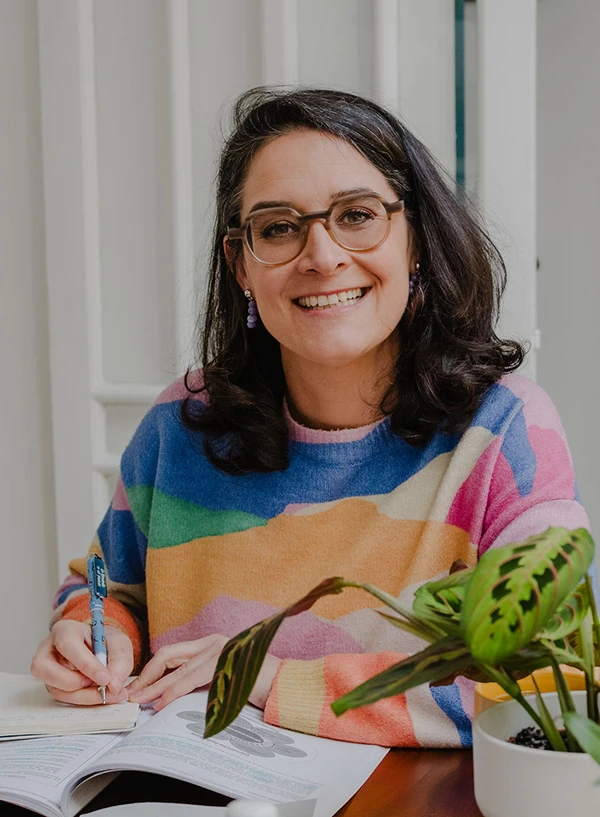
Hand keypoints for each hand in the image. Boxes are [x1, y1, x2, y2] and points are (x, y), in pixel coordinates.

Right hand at [30, 619, 133, 704]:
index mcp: (64, 630)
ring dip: (84, 696)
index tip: (105, 678)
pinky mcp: (53, 686)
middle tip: (100, 686)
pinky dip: (85, 700)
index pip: (67, 645)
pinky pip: (64, 698)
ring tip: (106, 691)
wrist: (100, 647)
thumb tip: (113, 685)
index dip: (86, 664)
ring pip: (56, 689)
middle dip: (74, 683)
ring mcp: (48, 671)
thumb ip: (120, 660)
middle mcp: (49, 650)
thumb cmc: (104, 641)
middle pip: (45, 669)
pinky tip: (100, 695)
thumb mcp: (119, 642)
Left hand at [127, 634, 280, 711]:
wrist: (283, 686)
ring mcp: (218, 650)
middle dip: (146, 676)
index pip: (172, 652)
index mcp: (211, 643)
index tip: (138, 686)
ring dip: (155, 687)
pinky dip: (172, 691)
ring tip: (140, 701)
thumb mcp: (223, 678)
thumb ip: (201, 679)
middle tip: (131, 694)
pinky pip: (190, 679)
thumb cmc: (256, 686)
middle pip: (168, 655)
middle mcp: (212, 642)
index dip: (151, 669)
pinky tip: (162, 702)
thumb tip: (170, 693)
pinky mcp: (223, 663)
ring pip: (176, 669)